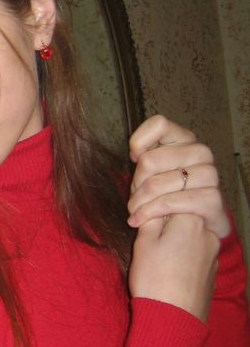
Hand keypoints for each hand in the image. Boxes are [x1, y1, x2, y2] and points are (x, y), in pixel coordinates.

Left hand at [127, 115, 229, 239]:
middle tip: (134, 198)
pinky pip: (172, 202)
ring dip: (140, 202)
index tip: (134, 159)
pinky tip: (141, 220)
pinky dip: (151, 213)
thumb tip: (135, 154)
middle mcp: (200, 151)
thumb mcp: (153, 172)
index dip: (139, 141)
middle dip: (136, 184)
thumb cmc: (170, 192)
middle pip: (149, 160)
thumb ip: (144, 157)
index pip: (159, 124)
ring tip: (136, 211)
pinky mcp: (213, 198)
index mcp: (184, 138)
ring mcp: (209, 174)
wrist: (198, 223)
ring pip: (158, 183)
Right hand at [129, 213, 218, 321]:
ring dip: (174, 238)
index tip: (139, 216)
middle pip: (183, 215)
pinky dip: (183, 254)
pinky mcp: (212, 270)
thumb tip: (152, 204)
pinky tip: (169, 269)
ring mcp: (213, 252)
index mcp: (190, 220)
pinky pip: (196, 252)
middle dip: (165, 221)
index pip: (172, 198)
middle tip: (146, 236)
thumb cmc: (154, 279)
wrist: (173, 319)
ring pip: (190, 234)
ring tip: (156, 256)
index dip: (153, 204)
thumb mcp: (143, 242)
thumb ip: (150, 217)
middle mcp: (208, 233)